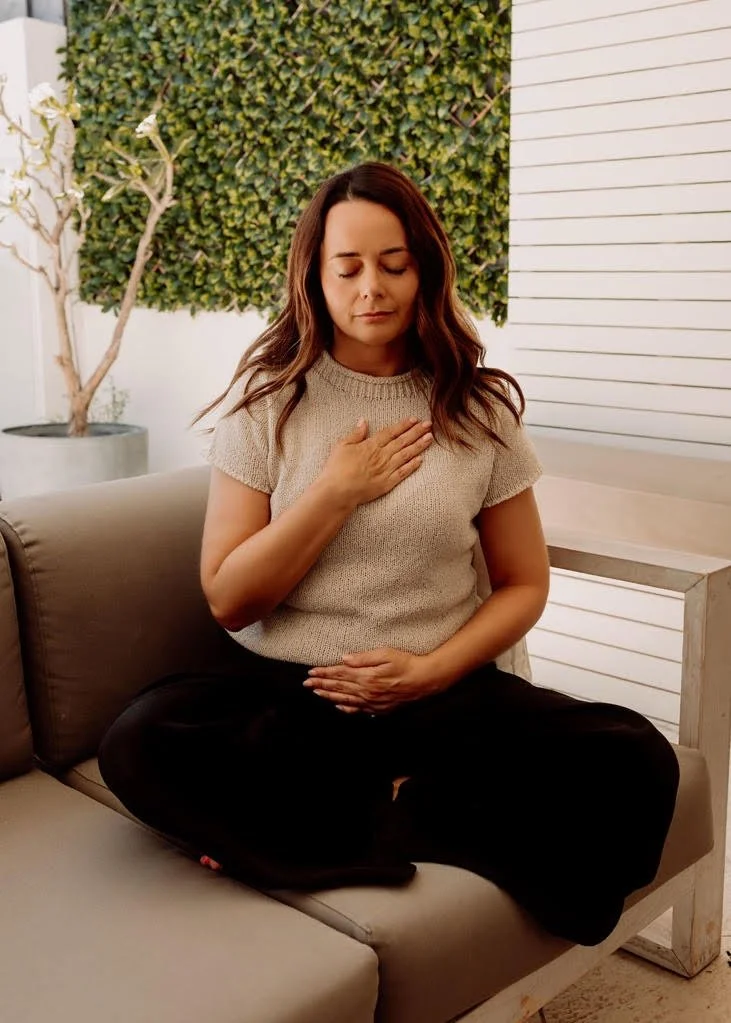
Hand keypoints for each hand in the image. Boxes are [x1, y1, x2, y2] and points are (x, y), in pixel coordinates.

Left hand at [304, 647, 439, 713]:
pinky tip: (338, 705)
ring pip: (345, 699)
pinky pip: (358, 709)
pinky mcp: (379, 708)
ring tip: (316, 693)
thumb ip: (363, 658)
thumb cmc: (407, 663)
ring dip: (329, 696)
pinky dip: (345, 707)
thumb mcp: (386, 653)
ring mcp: (372, 701)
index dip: (324, 673)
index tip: (311, 672)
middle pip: (339, 688)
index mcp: (366, 676)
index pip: (340, 674)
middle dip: (321, 685)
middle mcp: (366, 691)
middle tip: (306, 684)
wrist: (425, 680)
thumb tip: (344, 659)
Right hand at [318, 417, 432, 507]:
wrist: (338, 491)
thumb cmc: (336, 468)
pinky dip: (412, 466)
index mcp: (371, 445)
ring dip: (419, 446)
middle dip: (417, 431)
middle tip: (429, 424)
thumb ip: (355, 434)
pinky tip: (421, 460)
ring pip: (406, 455)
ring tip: (430, 438)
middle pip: (402, 441)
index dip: (403, 425)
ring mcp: (386, 469)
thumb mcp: (341, 446)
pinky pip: (403, 473)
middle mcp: (382, 455)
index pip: (391, 432)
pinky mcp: (387, 483)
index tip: (414, 419)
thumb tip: (364, 421)